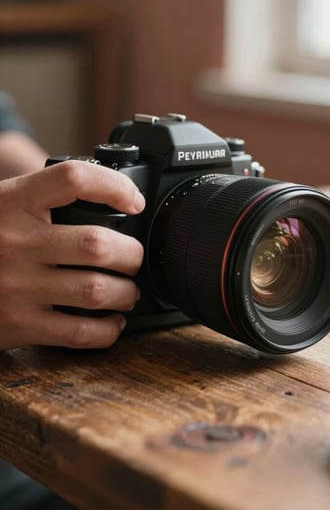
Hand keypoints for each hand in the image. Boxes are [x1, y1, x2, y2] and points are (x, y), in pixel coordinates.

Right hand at [0, 160, 144, 349]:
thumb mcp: (3, 204)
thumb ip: (44, 198)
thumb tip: (108, 195)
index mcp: (13, 202)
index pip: (72, 178)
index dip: (114, 185)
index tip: (134, 201)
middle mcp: (16, 242)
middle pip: (97, 243)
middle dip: (131, 254)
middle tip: (134, 259)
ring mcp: (16, 285)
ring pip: (96, 290)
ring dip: (125, 293)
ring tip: (128, 291)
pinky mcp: (18, 324)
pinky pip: (78, 332)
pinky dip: (106, 330)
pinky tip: (111, 322)